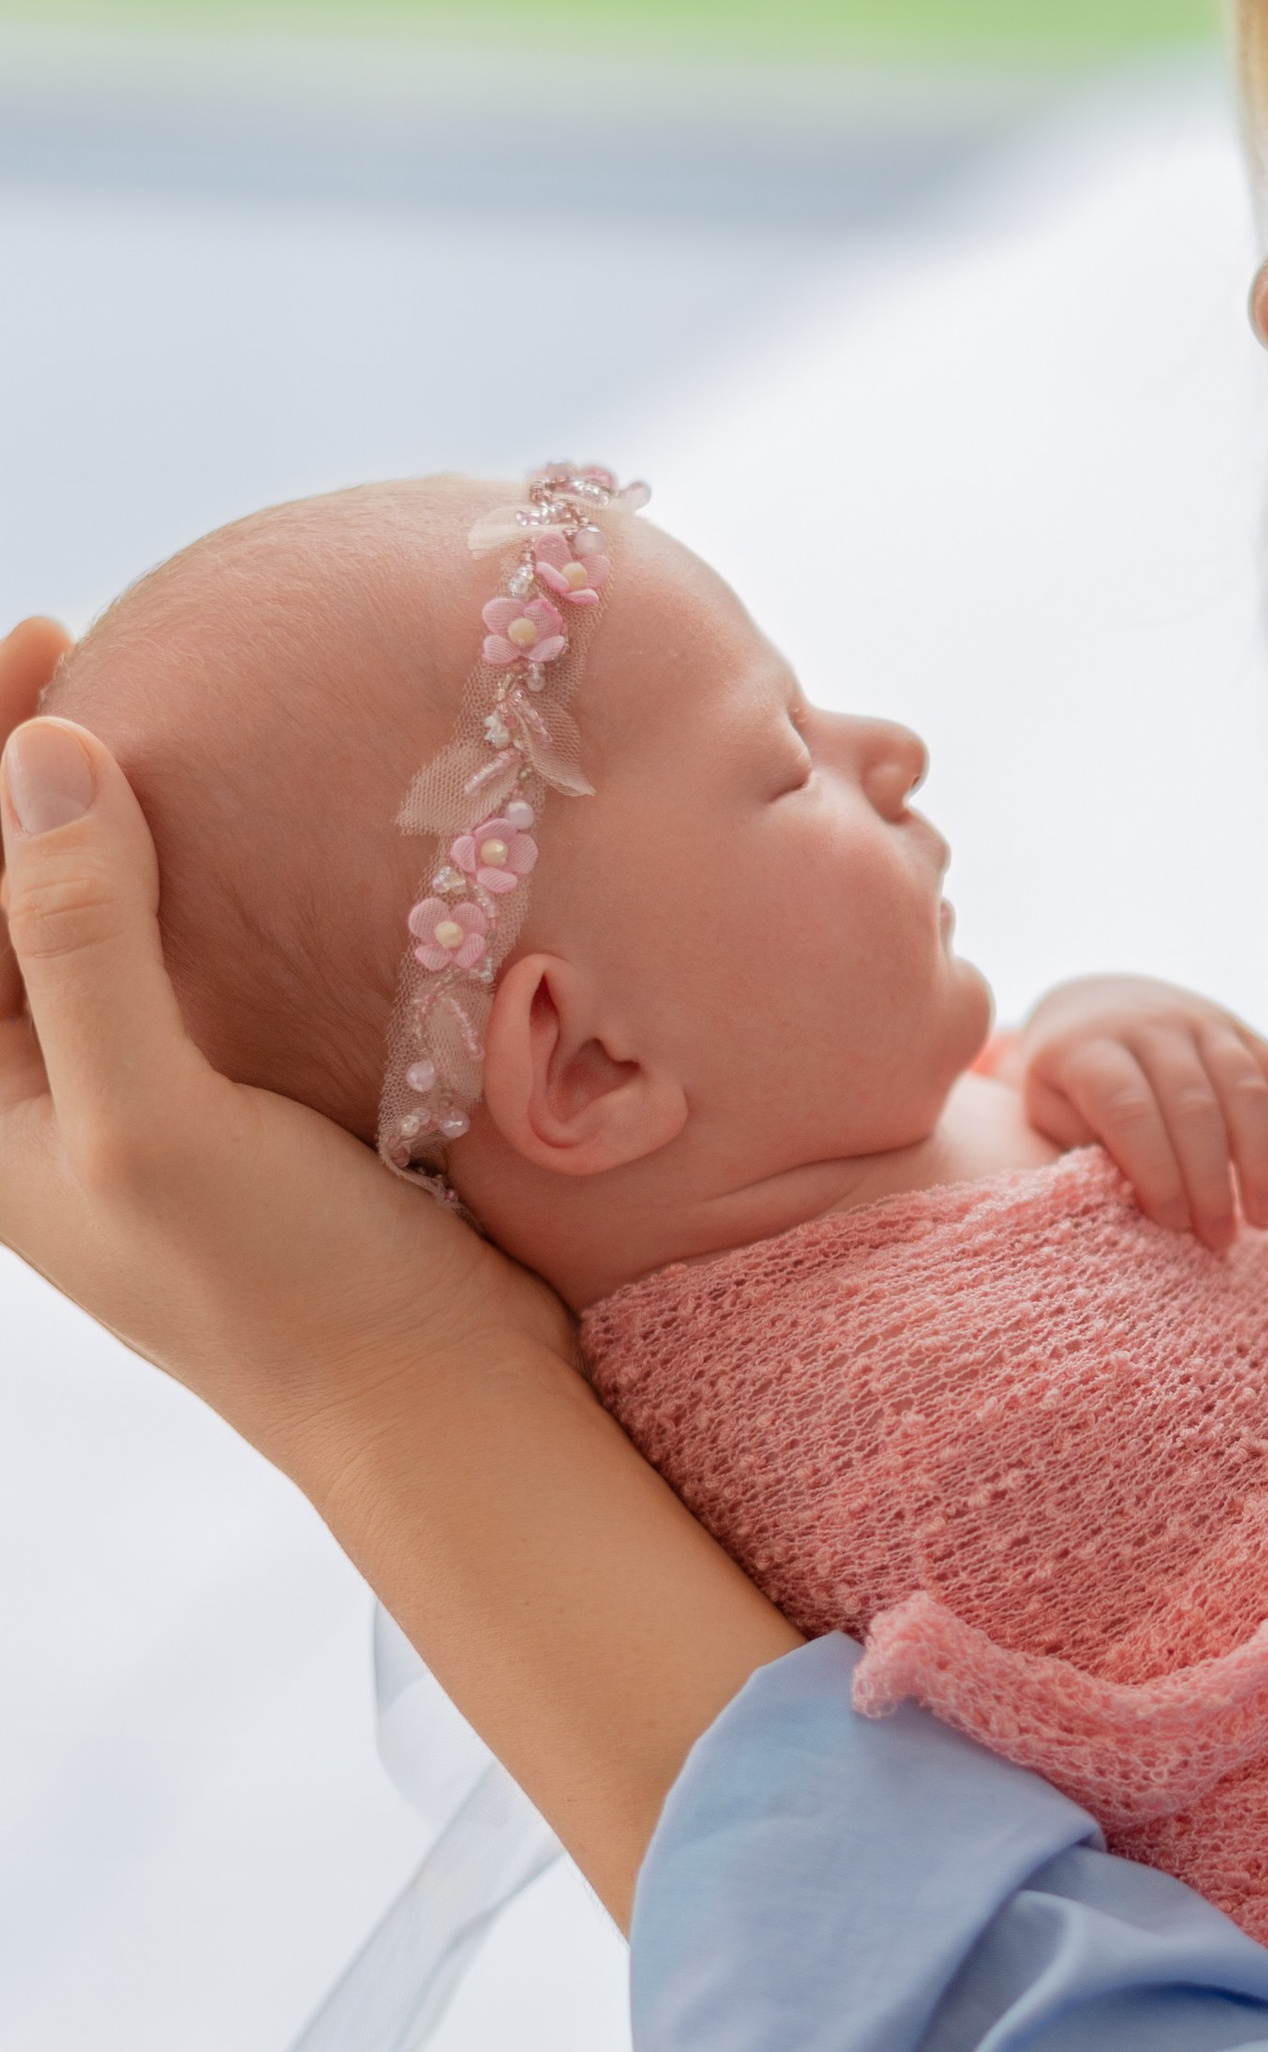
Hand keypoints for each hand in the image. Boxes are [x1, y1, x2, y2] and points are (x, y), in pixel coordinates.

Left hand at [3, 644, 797, 1926]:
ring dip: (113, 816)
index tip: (46, 644)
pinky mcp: (234, 1104)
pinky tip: (256, 829)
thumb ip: (81, 939)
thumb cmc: (287, 1291)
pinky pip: (184, 959)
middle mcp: (43, 1102)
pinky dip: (197, 878)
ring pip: (87, 921)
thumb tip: (44, 750)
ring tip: (168, 713)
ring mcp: (142, 1102)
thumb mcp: (155, 1118)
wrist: (441, 1407)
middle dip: (22, 774)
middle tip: (97, 650)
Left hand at [1017, 973, 1267, 1247]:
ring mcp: (1202, 1021)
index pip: (1130, 1109)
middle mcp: (1150, 1025)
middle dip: (1211, 1178)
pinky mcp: (1242, 1029)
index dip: (1157, 1169)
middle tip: (1220, 1239)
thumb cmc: (1069, 1086)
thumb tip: (1130, 1211)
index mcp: (1090, 1049)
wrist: (1094, 1006)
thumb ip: (1084, 1154)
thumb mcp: (1050, 1115)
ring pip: (1245, 1088)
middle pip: (1194, 1104)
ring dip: (1261, 1160)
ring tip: (1265, 1221)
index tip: (1174, 1225)